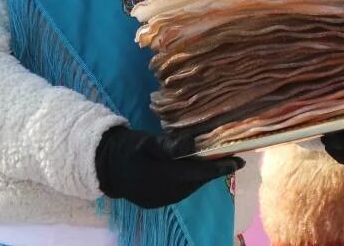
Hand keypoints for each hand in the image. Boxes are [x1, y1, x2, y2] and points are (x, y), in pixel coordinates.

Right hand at [95, 126, 243, 208]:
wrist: (104, 167)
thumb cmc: (127, 149)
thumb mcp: (146, 141)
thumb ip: (169, 145)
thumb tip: (192, 143)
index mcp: (165, 176)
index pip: (200, 173)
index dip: (221, 168)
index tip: (239, 162)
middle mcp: (167, 192)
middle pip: (198, 180)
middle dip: (214, 170)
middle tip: (230, 157)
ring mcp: (162, 200)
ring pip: (190, 186)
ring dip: (201, 175)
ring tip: (214, 162)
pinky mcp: (156, 202)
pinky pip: (180, 191)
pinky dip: (189, 180)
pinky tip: (191, 170)